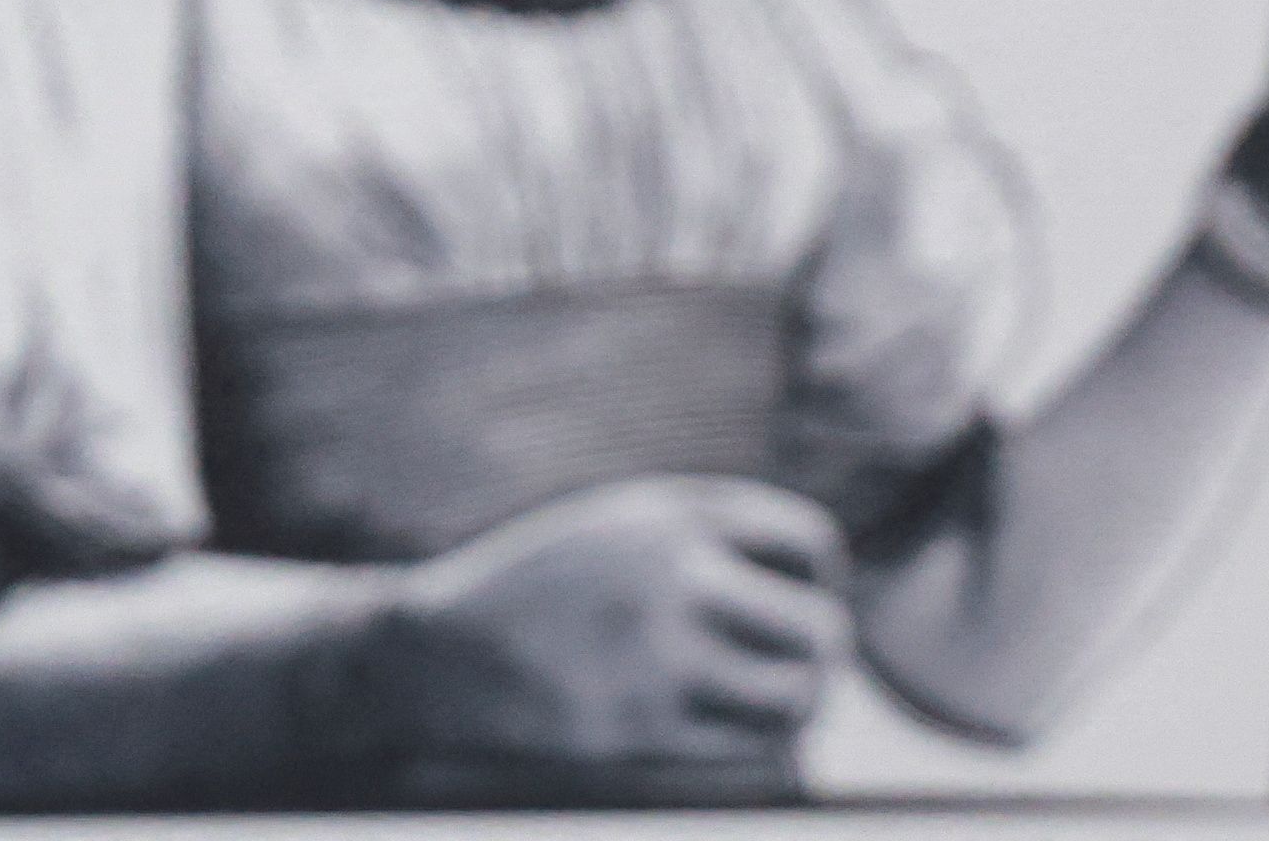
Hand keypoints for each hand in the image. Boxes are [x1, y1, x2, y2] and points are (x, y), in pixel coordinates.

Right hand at [354, 475, 850, 782]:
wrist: (445, 654)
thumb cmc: (544, 589)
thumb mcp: (619, 524)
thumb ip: (707, 535)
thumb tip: (817, 584)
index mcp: (672, 516)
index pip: (811, 543)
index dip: (821, 579)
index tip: (795, 599)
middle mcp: (674, 578)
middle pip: (820, 628)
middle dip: (823, 652)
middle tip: (802, 665)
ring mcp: (659, 657)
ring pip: (795, 697)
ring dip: (801, 706)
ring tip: (780, 704)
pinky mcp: (643, 729)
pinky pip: (750, 751)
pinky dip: (763, 749)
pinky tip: (742, 736)